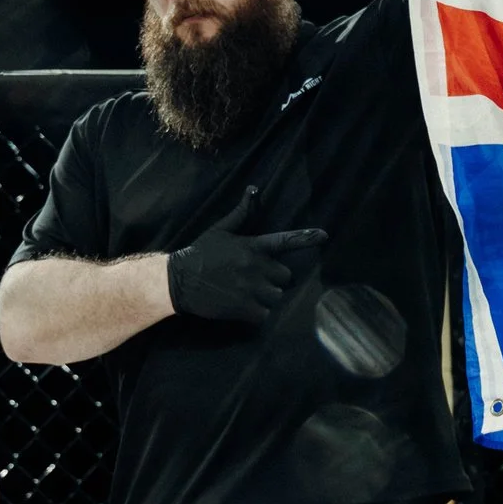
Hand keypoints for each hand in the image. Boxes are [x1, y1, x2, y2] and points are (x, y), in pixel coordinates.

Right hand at [167, 187, 325, 325]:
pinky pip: (264, 314)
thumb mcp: (220, 229)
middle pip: (285, 277)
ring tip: (249, 294)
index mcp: (252, 246)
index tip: (324, 236)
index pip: (284, 241)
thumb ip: (242, 213)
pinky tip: (244, 307)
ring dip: (266, 297)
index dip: (305, 238)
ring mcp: (250, 288)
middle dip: (275, 279)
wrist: (178, 280)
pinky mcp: (243, 307)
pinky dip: (257, 314)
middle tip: (257, 279)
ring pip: (276, 296)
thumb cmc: (200, 253)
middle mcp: (255, 266)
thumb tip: (254, 188)